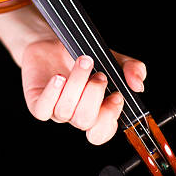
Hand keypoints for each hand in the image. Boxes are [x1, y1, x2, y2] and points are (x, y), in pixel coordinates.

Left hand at [0, 6, 146, 143]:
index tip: (116, 96)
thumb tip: (138, 85)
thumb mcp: (114, 60)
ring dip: (76, 84)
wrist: (54, 42)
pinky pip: (43, 109)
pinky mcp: (37, 103)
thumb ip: (133, 70)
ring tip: (82, 62)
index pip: (102, 133)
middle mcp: (76, 114)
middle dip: (93, 96)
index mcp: (97, 111)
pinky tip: (58, 77)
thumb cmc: (84, 56)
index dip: (108, 119)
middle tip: (98, 75)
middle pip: (85, 121)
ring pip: (65, 110)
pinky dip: (52, 93)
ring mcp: (56, 111)